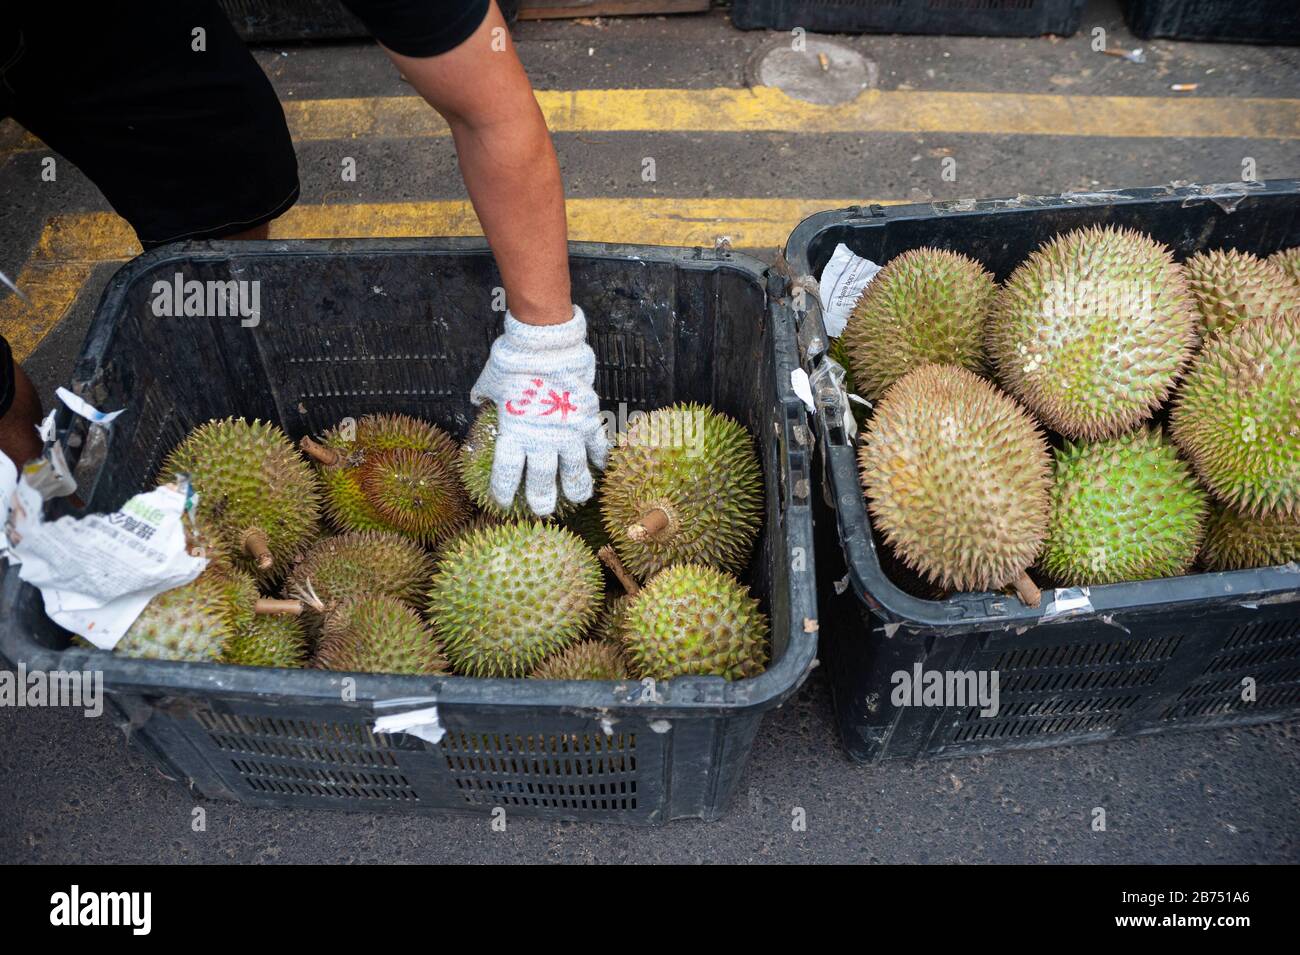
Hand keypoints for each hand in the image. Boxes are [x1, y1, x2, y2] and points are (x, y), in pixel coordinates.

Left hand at [470, 306, 608, 514]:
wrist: (545, 344)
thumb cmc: (513, 361)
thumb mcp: (490, 381)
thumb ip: (486, 397)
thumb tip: (478, 401)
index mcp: (513, 434)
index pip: (506, 473)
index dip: (504, 491)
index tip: (503, 502)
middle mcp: (541, 440)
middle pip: (541, 480)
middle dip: (541, 499)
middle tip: (542, 511)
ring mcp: (567, 432)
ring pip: (574, 470)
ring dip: (576, 487)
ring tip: (579, 499)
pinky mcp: (587, 420)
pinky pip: (596, 445)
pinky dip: (599, 457)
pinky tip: (601, 467)